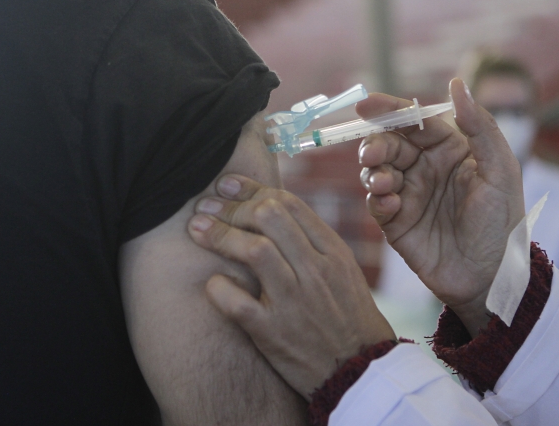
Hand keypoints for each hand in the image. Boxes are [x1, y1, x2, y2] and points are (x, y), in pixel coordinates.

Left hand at [188, 175, 395, 399]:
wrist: (361, 372)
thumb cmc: (348, 317)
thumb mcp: (343, 271)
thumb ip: (313, 242)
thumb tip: (274, 212)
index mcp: (333, 252)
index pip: (289, 204)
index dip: (252, 189)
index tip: (228, 186)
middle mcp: (315, 270)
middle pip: (269, 217)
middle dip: (232, 207)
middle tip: (207, 206)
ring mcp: (295, 301)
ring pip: (254, 251)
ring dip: (219, 235)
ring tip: (196, 228)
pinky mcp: (274, 333)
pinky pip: (238, 302)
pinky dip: (219, 288)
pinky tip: (212, 283)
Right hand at [357, 78, 524, 336]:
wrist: (493, 277)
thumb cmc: (503, 222)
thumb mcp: (500, 170)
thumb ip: (480, 126)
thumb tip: (457, 84)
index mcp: (449, 148)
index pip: (415, 121)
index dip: (389, 109)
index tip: (366, 104)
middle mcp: (425, 167)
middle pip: (389, 143)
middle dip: (376, 144)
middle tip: (375, 154)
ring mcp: (408, 193)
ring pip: (376, 170)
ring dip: (373, 171)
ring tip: (384, 184)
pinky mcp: (396, 222)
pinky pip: (376, 202)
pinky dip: (378, 199)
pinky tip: (391, 205)